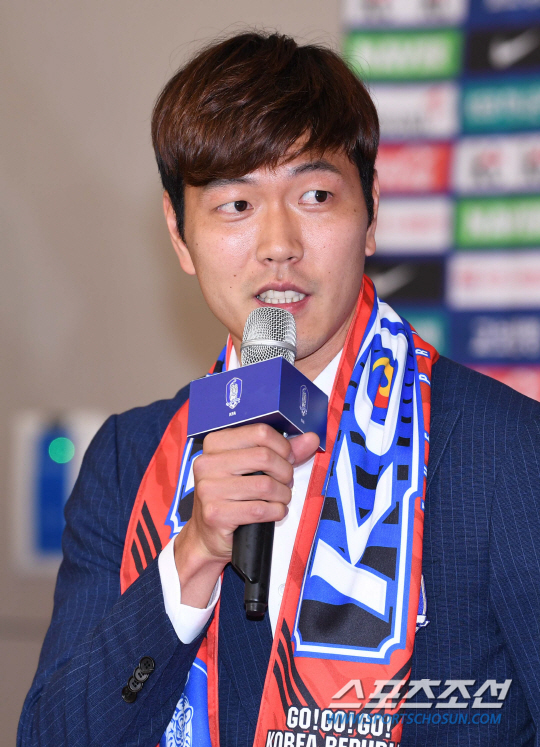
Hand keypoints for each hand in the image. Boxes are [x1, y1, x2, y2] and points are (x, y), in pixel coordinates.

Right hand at [174, 424, 318, 607]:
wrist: (208, 534)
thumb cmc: (232, 497)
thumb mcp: (252, 468)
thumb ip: (281, 452)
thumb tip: (310, 439)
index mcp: (215, 444)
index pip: (260, 432)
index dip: (283, 446)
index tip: (287, 459)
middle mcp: (207, 463)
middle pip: (265, 456)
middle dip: (285, 472)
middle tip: (285, 482)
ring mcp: (209, 489)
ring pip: (266, 485)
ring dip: (282, 495)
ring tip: (280, 499)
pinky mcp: (215, 514)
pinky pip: (260, 509)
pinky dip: (276, 512)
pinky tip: (273, 512)